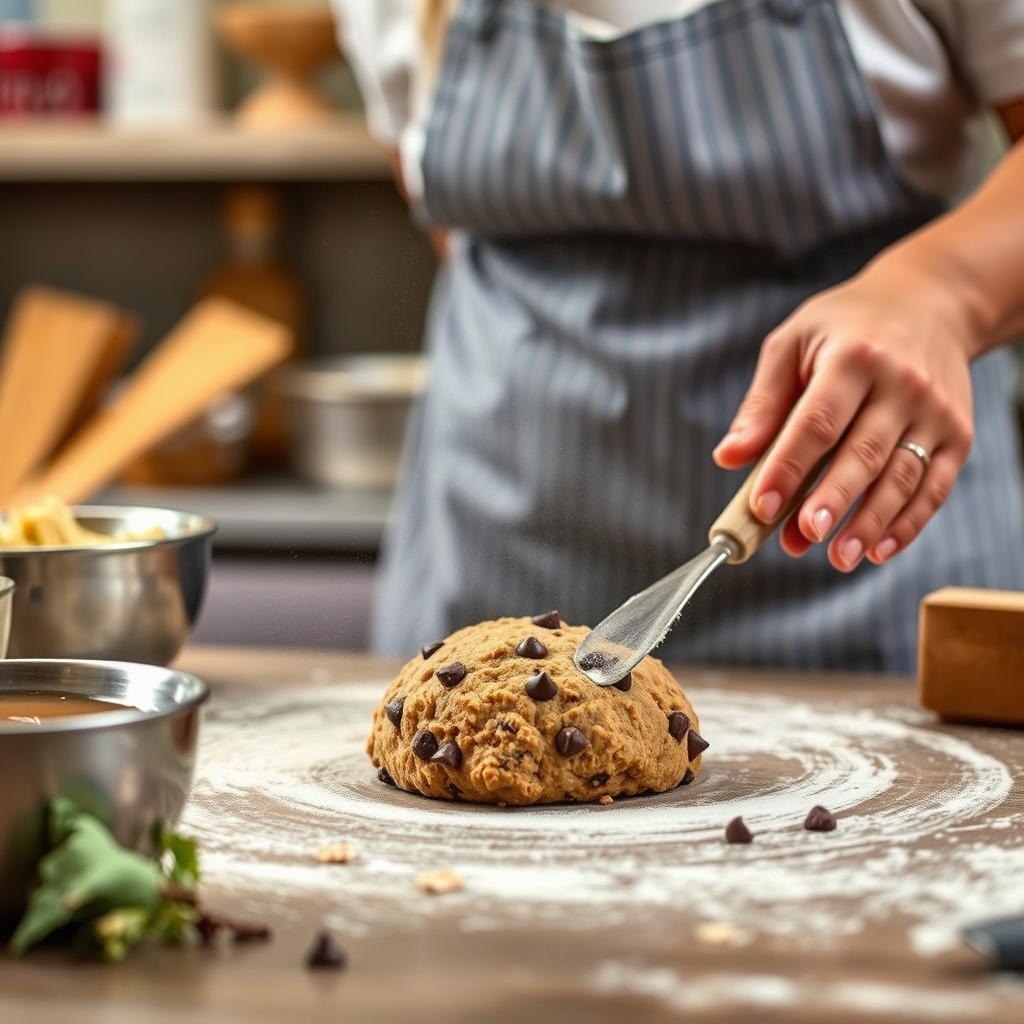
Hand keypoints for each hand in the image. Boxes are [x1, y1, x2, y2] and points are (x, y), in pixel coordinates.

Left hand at [712, 263, 976, 571]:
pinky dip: (908, 523)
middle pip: (863, 453)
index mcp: (853, 357)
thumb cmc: (847, 327)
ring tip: (836, 557)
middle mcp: (902, 383)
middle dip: (831, 500)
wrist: (931, 300)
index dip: (788, 467)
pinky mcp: (958, 434)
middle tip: (803, 537)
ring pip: (902, 476)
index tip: (761, 506)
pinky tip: (877, 550)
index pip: (816, 422)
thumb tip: (729, 457)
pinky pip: (935, 486)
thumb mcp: (793, 343)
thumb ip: (762, 404)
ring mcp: (935, 411)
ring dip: (869, 523)